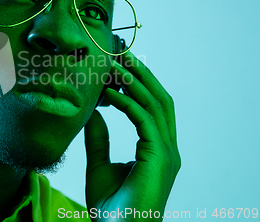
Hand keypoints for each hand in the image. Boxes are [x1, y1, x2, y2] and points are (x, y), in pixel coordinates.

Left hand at [84, 51, 180, 220]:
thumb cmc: (111, 208)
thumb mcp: (99, 166)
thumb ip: (98, 140)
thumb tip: (93, 113)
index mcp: (157, 149)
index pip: (151, 106)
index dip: (137, 83)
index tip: (117, 65)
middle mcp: (167, 148)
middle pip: (158, 98)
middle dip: (141, 73)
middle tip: (121, 52)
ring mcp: (167, 153)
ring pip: (155, 104)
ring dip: (135, 81)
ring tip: (115, 63)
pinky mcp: (159, 159)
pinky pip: (145, 121)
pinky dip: (129, 102)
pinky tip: (111, 92)